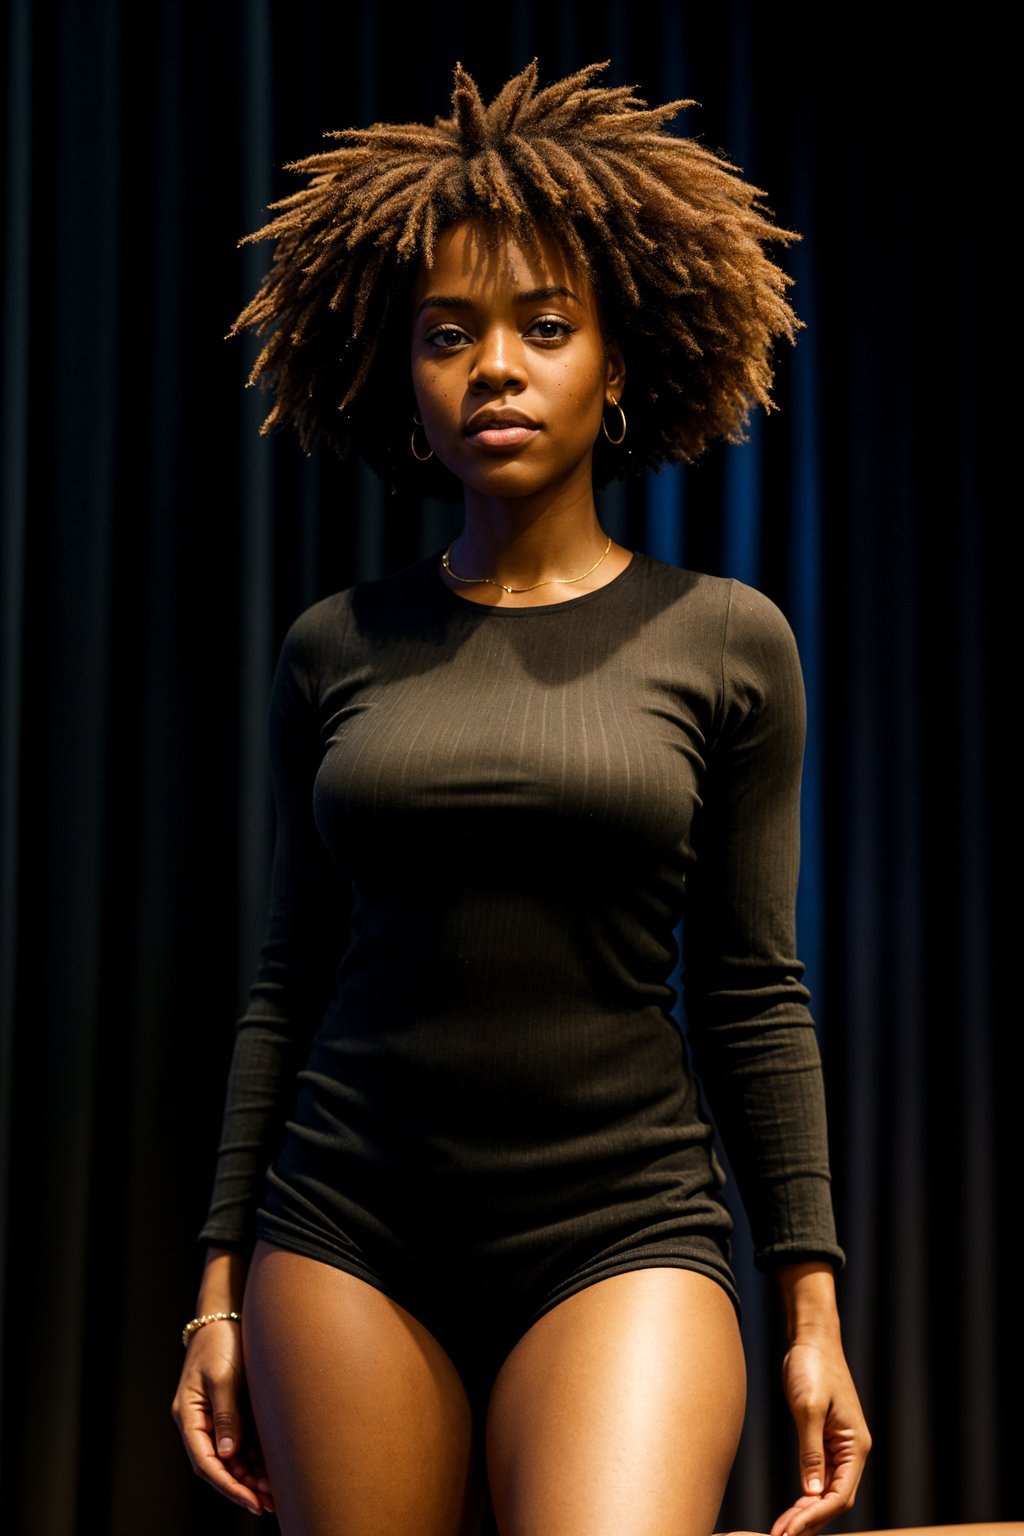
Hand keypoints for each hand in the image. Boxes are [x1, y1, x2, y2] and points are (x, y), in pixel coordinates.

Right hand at [171, 1316, 274, 1516]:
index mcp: (189, 1416)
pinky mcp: (231, 1412)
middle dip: (243, 1488)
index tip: (251, 1500)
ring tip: (275, 1493)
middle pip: (219, 1466)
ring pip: (231, 1459)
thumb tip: (228, 1454)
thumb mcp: (223, 1376)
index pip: (206, 1462)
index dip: (228, 1486)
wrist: (227, 1313)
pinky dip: (255, 1459)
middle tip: (270, 1503)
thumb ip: (226, 1415)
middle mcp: (199, 1422)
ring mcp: (214, 1418)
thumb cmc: (221, 1340)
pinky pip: (241, 1444)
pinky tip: (273, 1470)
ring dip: (251, 1477)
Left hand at [770, 1331, 870, 1535]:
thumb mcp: (808, 1408)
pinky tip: (792, 1509)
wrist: (812, 1340)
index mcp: (855, 1445)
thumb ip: (810, 1452)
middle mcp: (852, 1451)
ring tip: (782, 1530)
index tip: (791, 1531)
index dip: (817, 1516)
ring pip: (827, 1492)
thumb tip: (811, 1494)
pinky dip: (806, 1496)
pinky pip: (820, 1478)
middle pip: (835, 1499)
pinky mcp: (826, 1441)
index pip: (840, 1495)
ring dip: (807, 1513)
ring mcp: (840, 1447)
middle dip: (810, 1521)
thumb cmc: (812, 1367)